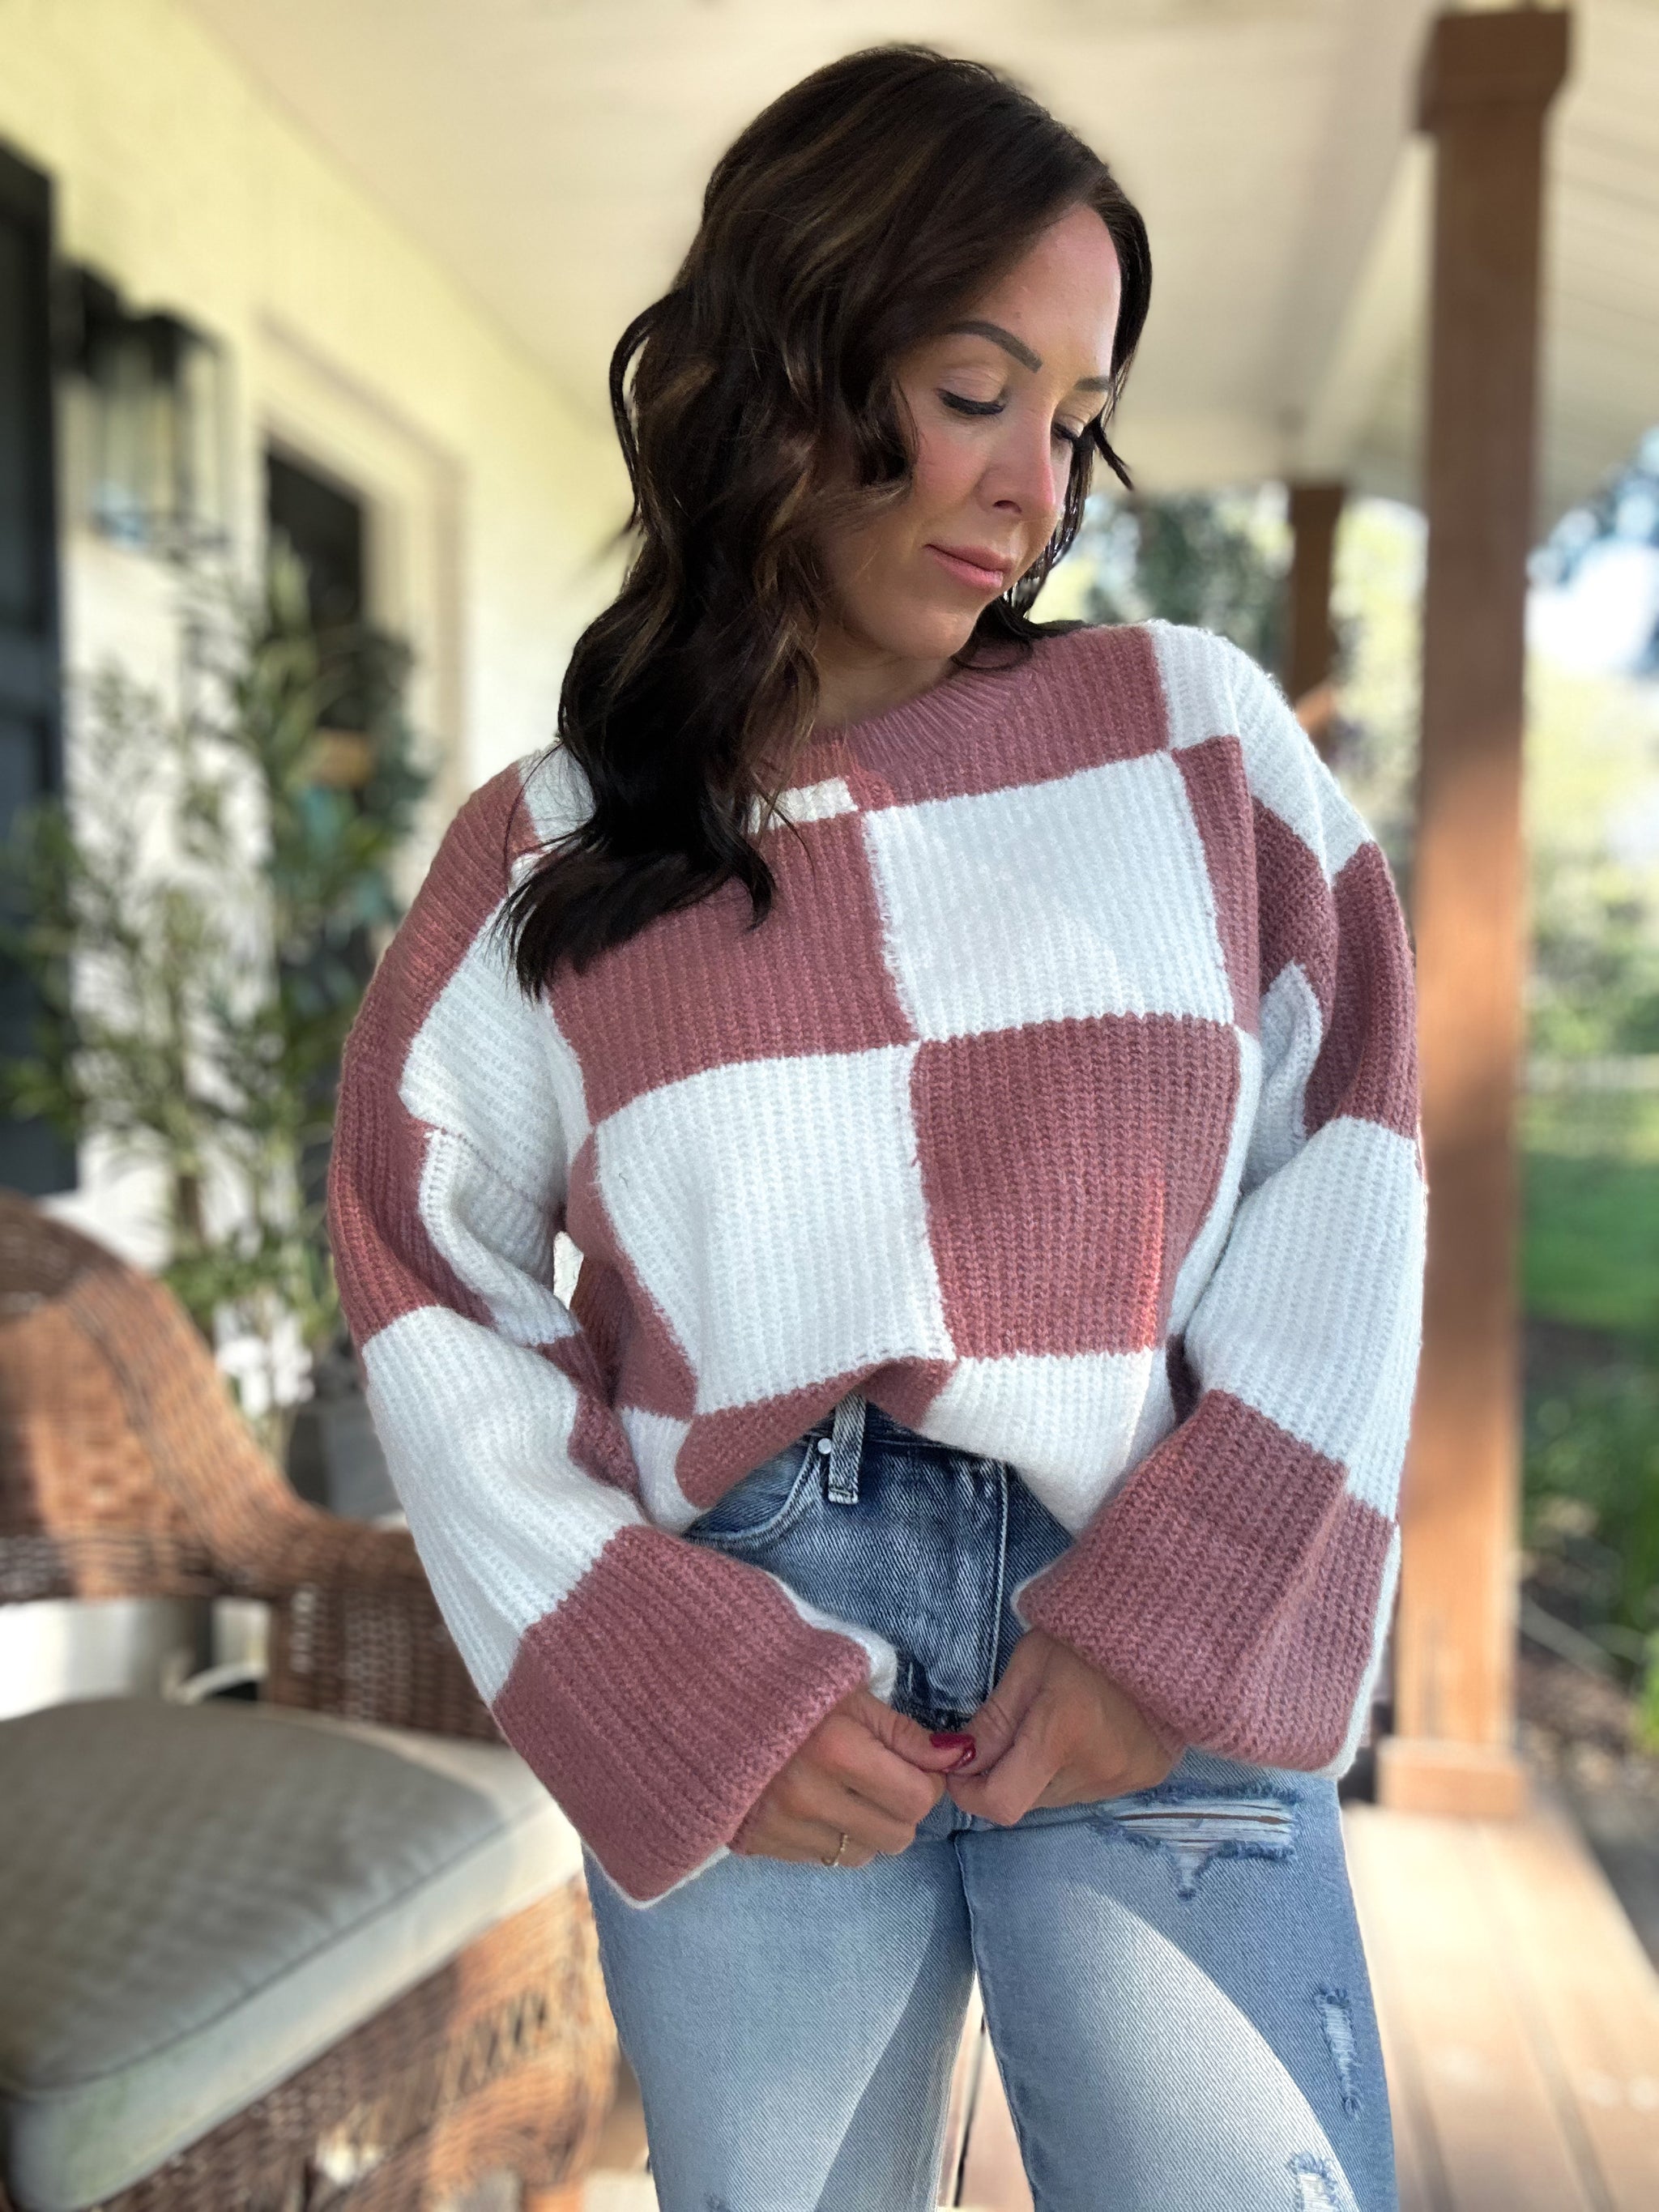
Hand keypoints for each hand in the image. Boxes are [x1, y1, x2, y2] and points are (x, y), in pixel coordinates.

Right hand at [733, 1687, 973, 1866]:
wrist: (699, 1702)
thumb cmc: (783, 1685)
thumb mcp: (847, 1691)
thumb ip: (902, 1732)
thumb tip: (958, 1758)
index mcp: (836, 1751)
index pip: (918, 1798)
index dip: (926, 1780)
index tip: (912, 1761)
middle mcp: (811, 1799)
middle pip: (897, 1835)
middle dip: (901, 1807)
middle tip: (882, 1775)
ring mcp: (783, 1827)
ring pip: (864, 1854)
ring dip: (867, 1826)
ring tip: (845, 1788)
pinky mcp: (761, 1845)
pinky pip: (825, 1858)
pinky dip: (832, 1835)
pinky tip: (814, 1800)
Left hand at [945, 1628, 1178, 1824]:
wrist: (1164, 1628)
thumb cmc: (1085, 1637)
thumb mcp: (1028, 1665)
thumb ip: (993, 1720)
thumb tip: (957, 1760)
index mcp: (1060, 1736)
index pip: (1001, 1803)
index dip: (970, 1792)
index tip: (961, 1765)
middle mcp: (1094, 1770)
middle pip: (1027, 1800)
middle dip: (1007, 1774)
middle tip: (1015, 1728)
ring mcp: (1124, 1780)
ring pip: (1058, 1797)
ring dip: (1042, 1773)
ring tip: (1057, 1723)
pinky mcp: (1145, 1779)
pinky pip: (1091, 1790)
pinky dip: (1076, 1770)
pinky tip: (1087, 1732)